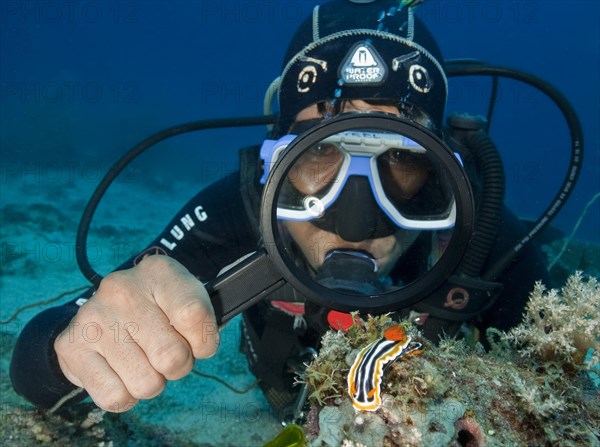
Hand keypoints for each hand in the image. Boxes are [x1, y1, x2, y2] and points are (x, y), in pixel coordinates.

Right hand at [54, 255, 218, 411]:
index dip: (204, 342)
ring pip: (146, 383)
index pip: (193, 315)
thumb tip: (205, 344)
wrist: (103, 312)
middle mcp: (123, 289)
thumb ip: (205, 319)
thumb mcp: (188, 300)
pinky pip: (114, 398)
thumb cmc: (160, 310)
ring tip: (143, 360)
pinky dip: (125, 396)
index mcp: (159, 271)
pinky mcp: (71, 346)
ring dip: (152, 382)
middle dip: (179, 366)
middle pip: (172, 357)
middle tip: (167, 353)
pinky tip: (122, 373)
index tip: (198, 342)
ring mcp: (94, 317)